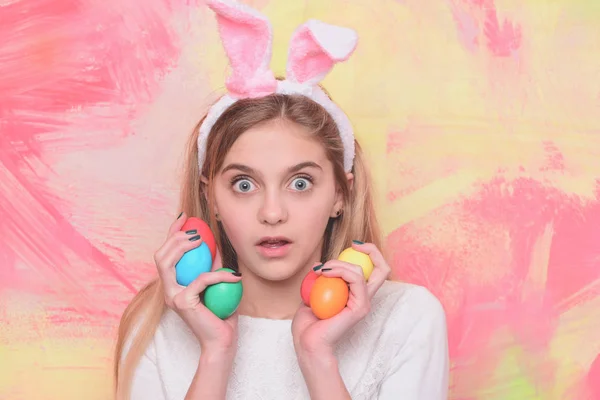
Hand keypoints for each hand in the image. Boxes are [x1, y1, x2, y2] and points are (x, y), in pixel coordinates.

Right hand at [154, 212, 241, 356]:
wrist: (222, 342)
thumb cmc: (221, 315)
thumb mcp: (218, 284)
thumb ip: (214, 266)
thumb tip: (217, 243)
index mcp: (174, 285)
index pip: (166, 254)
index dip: (171, 234)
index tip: (183, 218)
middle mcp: (168, 290)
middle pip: (160, 255)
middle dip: (174, 237)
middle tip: (195, 231)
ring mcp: (173, 296)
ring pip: (167, 263)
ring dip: (183, 247)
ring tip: (203, 240)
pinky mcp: (183, 302)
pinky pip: (200, 279)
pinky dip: (218, 274)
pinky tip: (233, 275)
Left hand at [292, 242, 390, 355]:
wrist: (307, 343)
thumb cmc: (308, 324)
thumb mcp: (312, 295)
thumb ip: (320, 281)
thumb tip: (320, 264)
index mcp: (356, 294)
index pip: (374, 270)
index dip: (369, 253)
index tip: (352, 246)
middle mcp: (364, 297)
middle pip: (383, 268)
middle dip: (371, 250)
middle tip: (352, 245)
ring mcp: (363, 303)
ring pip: (361, 271)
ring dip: (339, 263)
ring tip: (322, 269)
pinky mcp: (360, 307)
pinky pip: (356, 280)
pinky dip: (339, 270)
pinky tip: (323, 272)